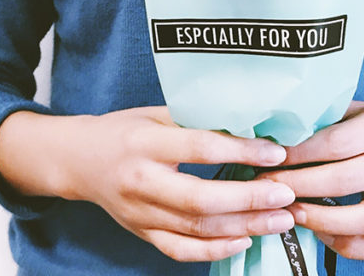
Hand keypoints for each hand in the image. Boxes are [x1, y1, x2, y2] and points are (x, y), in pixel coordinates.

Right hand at [0, 107, 296, 261]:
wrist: (78, 160)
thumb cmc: (124, 130)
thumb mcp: (155, 112)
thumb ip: (196, 119)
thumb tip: (252, 121)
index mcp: (144, 142)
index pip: (199, 148)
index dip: (241, 151)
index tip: (276, 152)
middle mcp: (141, 181)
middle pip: (200, 199)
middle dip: (249, 199)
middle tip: (286, 194)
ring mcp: (140, 213)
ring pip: (196, 229)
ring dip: (244, 227)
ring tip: (281, 219)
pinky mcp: (142, 233)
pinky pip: (181, 250)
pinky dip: (215, 251)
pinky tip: (246, 240)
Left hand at [255, 101, 363, 260]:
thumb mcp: (349, 110)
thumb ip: (319, 120)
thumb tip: (271, 138)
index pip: (338, 142)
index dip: (300, 153)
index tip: (272, 159)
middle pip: (346, 180)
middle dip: (299, 186)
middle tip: (268, 187)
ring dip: (321, 220)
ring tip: (290, 213)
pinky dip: (346, 245)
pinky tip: (320, 232)